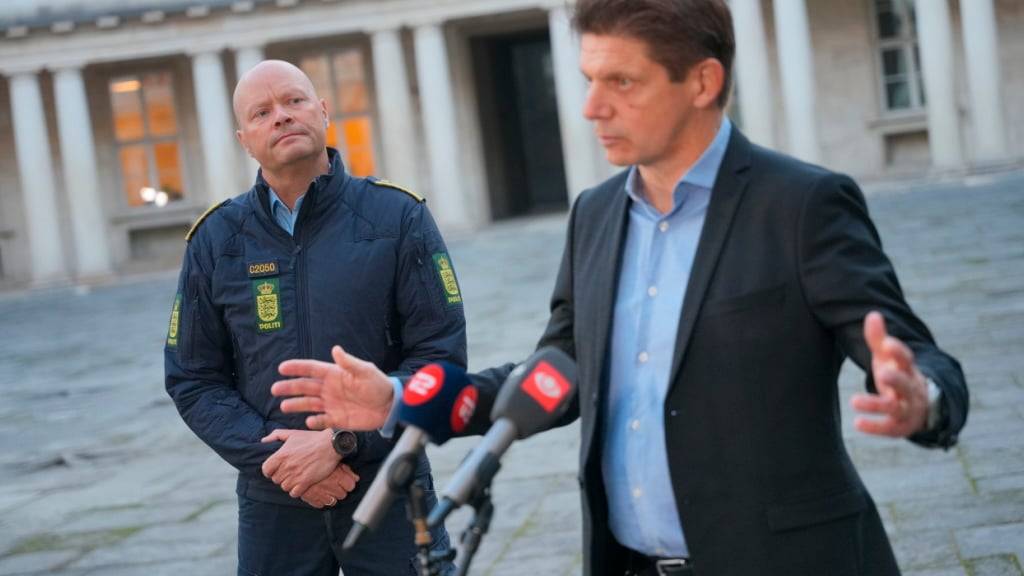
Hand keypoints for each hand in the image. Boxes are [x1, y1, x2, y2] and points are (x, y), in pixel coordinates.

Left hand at [260, 429, 339, 497]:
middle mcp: (286, 466)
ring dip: (289, 484)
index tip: (276, 469)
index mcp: (281, 455)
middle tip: (289, 473)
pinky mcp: (306, 482)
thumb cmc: (311, 438)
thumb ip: (275, 435)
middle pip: (275, 479)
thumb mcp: (292, 433)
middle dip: (281, 476)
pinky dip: (296, 491)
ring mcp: (296, 475)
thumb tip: (263, 440)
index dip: (269, 471)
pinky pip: (294, 493)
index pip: (266, 470)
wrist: (330, 445)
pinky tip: (301, 485)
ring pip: (284, 487)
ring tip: (295, 478)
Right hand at [272, 345, 394, 430]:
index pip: (312, 369)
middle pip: (305, 387)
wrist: (390, 406)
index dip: (297, 368)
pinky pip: (322, 421)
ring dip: (296, 405)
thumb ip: (349, 363)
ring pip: (309, 404)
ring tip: (284, 406)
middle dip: (290, 387)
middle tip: (275, 389)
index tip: (282, 367)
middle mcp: (330, 389)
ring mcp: (332, 404)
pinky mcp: (337, 419)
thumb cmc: (379, 385)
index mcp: (335, 374)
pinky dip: (315, 422)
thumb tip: (335, 349)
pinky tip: (309, 422)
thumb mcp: (365, 371)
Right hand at [300, 464, 359, 507]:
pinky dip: (319, 500)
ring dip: (330, 496)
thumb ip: (346, 470)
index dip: (349, 483)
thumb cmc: (315, 456)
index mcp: (337, 475)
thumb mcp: (331, 459)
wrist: (294, 458)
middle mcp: (330, 485)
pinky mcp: (309, 497)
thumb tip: (356, 478)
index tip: (346, 482)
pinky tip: (318, 493)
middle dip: (340, 490)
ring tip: (326, 489)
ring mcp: (319, 492)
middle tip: (335, 484)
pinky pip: (319, 504)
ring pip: (332, 501)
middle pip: (342, 494)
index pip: (351, 485)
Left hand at [850, 311, 928, 436]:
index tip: (888, 343)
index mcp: (908, 370)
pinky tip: (857, 424)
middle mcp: (911, 390)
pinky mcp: (899, 427)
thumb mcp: (887, 358)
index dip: (898, 351)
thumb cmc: (898, 375)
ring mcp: (907, 409)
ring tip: (854, 400)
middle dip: (896, 379)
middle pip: (906, 384)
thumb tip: (872, 314)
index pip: (907, 359)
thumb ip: (878, 338)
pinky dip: (875, 427)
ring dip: (876, 405)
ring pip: (896, 408)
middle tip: (882, 373)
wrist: (920, 406)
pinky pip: (889, 428)